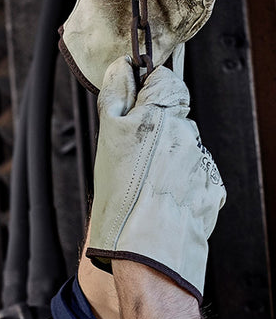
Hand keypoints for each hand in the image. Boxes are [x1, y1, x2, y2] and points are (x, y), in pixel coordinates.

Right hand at [86, 56, 225, 301]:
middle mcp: (187, 133)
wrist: (149, 250)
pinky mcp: (210, 186)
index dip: (144, 94)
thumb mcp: (107, 142)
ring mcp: (202, 160)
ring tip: (144, 189)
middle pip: (172, 118)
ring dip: (165, 161)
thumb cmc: (124, 199)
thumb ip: (116, 99)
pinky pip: (192, 176)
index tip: (130, 112)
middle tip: (130, 161)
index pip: (162, 81)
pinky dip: (178, 185)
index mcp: (161, 115)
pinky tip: (159, 202)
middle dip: (154, 132)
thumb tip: (123, 68)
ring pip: (181, 149)